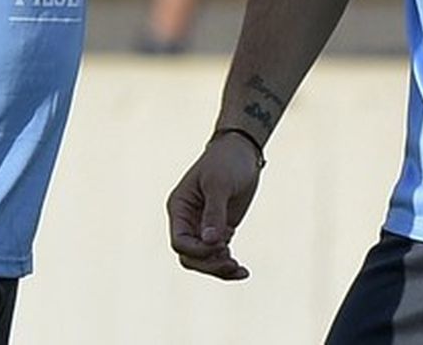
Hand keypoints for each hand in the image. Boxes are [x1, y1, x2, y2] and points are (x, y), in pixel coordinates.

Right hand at [167, 133, 263, 279]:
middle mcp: (188, 221)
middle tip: (232, 262)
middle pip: (190, 256)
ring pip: (204, 260)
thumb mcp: (219, 184)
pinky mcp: (220, 229)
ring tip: (240, 269)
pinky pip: (218, 255)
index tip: (222, 244)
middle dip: (209, 263)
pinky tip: (243, 271)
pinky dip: (228, 265)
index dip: (198, 250)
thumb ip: (214, 213)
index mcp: (180, 208)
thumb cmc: (226, 161)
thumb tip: (211, 242)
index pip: (180, 242)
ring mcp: (203, 227)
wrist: (242, 151)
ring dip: (219, 268)